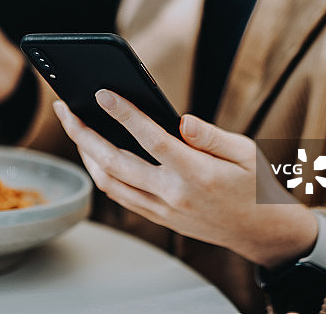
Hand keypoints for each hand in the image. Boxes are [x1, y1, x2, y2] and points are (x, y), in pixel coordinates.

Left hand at [53, 90, 317, 268]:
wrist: (261, 231)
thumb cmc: (255, 184)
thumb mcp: (246, 152)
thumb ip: (211, 135)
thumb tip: (181, 120)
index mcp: (198, 174)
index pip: (153, 139)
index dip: (126, 114)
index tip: (102, 93)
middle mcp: (174, 195)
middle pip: (115, 163)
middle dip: (83, 134)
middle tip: (64, 108)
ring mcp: (163, 210)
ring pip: (109, 183)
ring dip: (85, 154)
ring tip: (74, 126)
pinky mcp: (158, 218)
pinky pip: (119, 195)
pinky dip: (100, 172)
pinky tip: (94, 152)